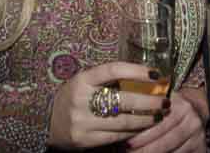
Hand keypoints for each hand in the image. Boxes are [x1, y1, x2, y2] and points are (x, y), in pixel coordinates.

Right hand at [49, 62, 170, 149]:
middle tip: (165, 100)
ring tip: (160, 114)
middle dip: (149, 100)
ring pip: (123, 121)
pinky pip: (116, 136)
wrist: (45, 123)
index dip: (137, 71)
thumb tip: (145, 77)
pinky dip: (133, 132)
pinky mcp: (85, 140)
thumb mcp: (84, 82)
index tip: (156, 73)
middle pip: (123, 99)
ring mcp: (82, 122)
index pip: (113, 70)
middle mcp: (81, 99)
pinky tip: (144, 127)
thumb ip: (107, 80)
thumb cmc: (73, 98)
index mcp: (82, 80)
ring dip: (146, 118)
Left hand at [126, 87, 208, 151]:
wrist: (195, 108)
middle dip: (145, 149)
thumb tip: (124, 114)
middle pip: (165, 140)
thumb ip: (147, 104)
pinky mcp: (200, 147)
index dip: (142, 135)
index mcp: (181, 105)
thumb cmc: (170, 105)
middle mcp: (192, 120)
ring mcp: (197, 135)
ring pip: (172, 151)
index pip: (159, 124)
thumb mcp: (161, 99)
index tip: (126, 143)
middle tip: (128, 152)